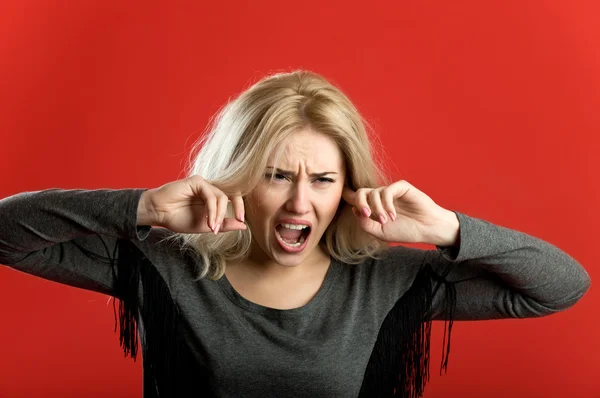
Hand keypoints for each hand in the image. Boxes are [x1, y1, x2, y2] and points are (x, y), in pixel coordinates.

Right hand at [137, 176, 246, 233]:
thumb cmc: (178, 218)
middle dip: (238, 206)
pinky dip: (212, 210)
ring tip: (212, 227)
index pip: (233, 197)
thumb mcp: (205, 226)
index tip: (242, 221)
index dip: (240, 207)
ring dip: (219, 214)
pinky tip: (209, 221)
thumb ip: (223, 225)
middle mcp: (210, 189)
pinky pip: (211, 195)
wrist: (158, 214)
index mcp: (213, 197)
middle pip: (232, 193)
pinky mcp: (196, 181)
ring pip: (221, 197)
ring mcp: (203, 184)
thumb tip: (244, 226)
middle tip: (239, 219)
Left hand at [342, 180, 459, 245]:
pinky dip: (387, 204)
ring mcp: (390, 192)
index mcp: (373, 207)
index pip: (356, 198)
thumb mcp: (380, 232)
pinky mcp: (401, 187)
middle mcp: (380, 198)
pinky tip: (393, 215)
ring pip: (373, 192)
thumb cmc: (405, 231)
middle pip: (360, 192)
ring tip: (387, 221)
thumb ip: (365, 223)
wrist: (427, 229)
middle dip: (360, 203)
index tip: (344, 200)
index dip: (347, 196)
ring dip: (378, 209)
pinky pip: (387, 190)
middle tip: (366, 215)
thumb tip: (354, 210)